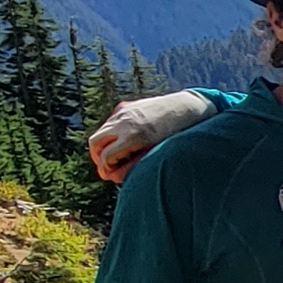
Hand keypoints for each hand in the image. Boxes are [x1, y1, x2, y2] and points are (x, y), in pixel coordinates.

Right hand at [86, 90, 216, 183]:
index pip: (105, 157)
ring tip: (115, 155)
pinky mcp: (125, 106)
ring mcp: (123, 112)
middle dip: (98, 157)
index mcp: (132, 137)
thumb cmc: (175, 138)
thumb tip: (112, 177)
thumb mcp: (155, 155)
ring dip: (103, 145)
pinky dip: (111, 133)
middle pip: (95, 143)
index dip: (105, 170)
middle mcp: (123, 122)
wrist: (186, 109)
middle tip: (107, 166)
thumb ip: (132, 167)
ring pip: (101, 132)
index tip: (110, 176)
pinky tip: (123, 140)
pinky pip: (110, 122)